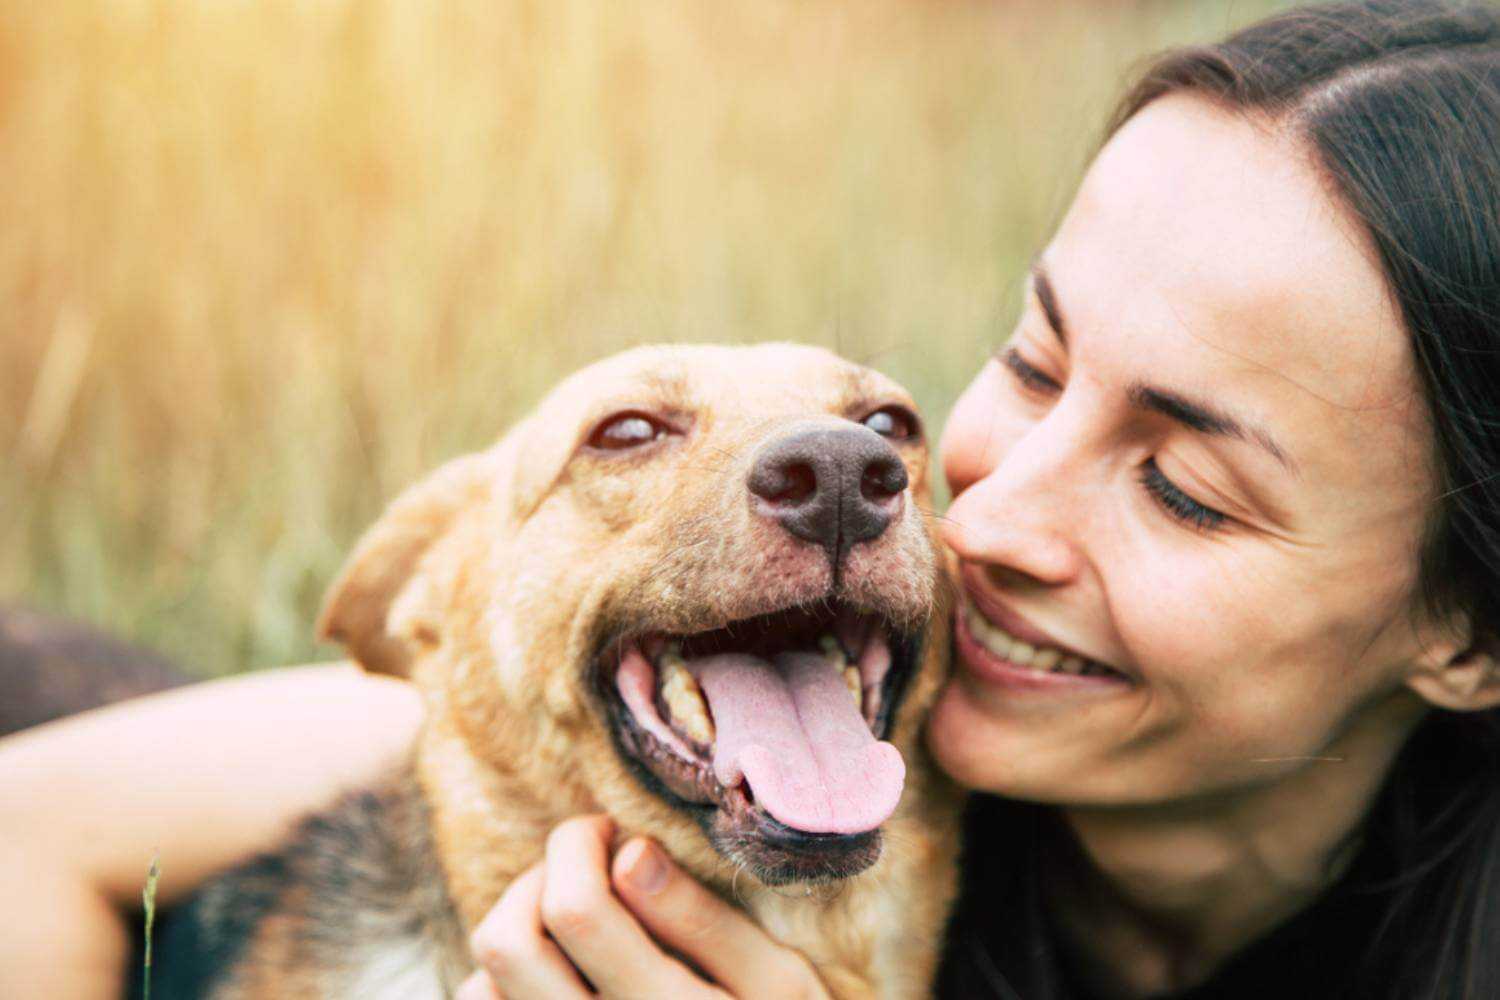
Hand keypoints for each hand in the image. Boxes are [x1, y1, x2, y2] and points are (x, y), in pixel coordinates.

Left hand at [455, 815, 831, 999]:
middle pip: (505, 943)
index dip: (579, 846)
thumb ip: (705, 922)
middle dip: (537, 879)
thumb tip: (630, 853)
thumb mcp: (780, 984)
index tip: (612, 834)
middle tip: (589, 869)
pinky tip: (563, 975)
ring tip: (576, 924)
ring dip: (519, 935)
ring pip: (481, 986)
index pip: (575, 910)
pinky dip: (507, 984)